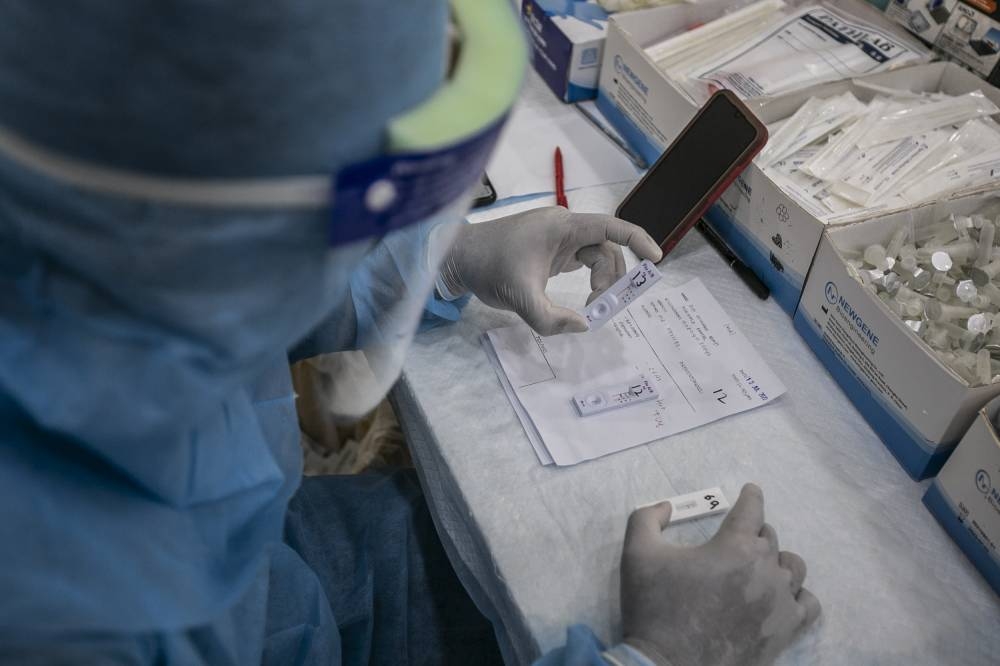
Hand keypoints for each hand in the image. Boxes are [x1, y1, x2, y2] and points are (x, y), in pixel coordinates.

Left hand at [439, 207, 661, 335]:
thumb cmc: (487, 267)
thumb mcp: (519, 297)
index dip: (637, 240)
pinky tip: (584, 300)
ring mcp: (557, 238)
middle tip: (602, 306)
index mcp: (561, 226)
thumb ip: (551, 318)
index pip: (610, 227)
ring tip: (592, 306)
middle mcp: (564, 227)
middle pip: (605, 248)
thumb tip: (584, 326)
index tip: (656, 260)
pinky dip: (589, 280)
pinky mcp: (551, 251)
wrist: (457, 258)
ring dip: (601, 281)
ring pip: (595, 257)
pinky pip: (581, 262)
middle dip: (612, 277)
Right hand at [620, 484, 820, 665]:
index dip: (751, 496)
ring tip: (759, 567)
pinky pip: (809, 604)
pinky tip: (781, 596)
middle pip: (770, 537)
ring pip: (793, 567)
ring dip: (776, 560)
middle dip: (752, 533)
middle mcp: (765, 568)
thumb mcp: (637, 552)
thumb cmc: (654, 606)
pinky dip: (797, 595)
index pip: (753, 508)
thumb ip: (648, 517)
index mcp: (735, 545)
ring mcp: (780, 602)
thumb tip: (666, 506)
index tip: (751, 490)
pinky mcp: (785, 631)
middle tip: (735, 542)